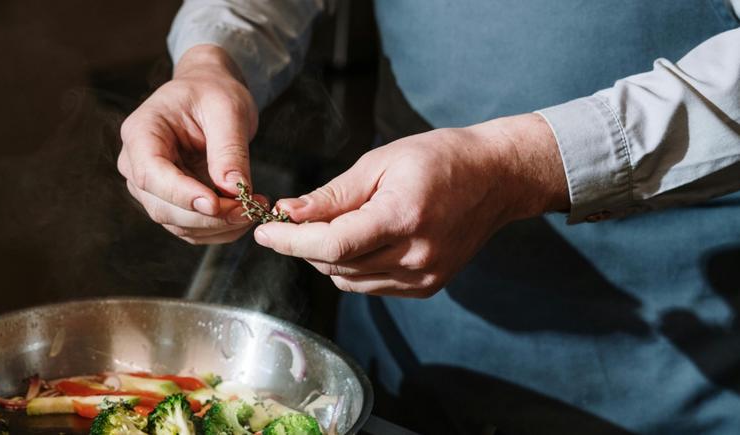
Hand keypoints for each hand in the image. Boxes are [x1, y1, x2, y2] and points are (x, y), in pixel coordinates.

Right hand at [118, 45, 265, 243]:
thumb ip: (229, 148)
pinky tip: (245, 214)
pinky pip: (192, 227)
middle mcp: (137, 164)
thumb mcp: (227, 109)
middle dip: (208, 216)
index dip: (182, 195)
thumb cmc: (212, 92)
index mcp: (141, 133)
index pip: (151, 174)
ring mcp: (152, 187)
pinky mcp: (171, 202)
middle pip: (163, 207)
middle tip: (249, 209)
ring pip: (178, 224)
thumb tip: (234, 188)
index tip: (216, 204)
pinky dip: (220, 229)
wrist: (209, 93)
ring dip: (218, 227)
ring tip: (254, 209)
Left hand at [254, 114, 569, 296]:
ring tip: (327, 226)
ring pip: (349, 280)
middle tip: (290, 221)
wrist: (497, 178)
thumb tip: (289, 213)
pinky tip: (356, 240)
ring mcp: (424, 276)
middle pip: (336, 265)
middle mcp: (415, 255)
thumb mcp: (381, 162)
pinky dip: (352, 267)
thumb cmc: (439, 158)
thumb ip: (333, 195)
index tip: (264, 232)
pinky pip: (370, 285)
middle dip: (304, 245)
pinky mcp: (427, 286)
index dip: (290, 241)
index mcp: (403, 217)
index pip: (332, 244)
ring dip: (326, 258)